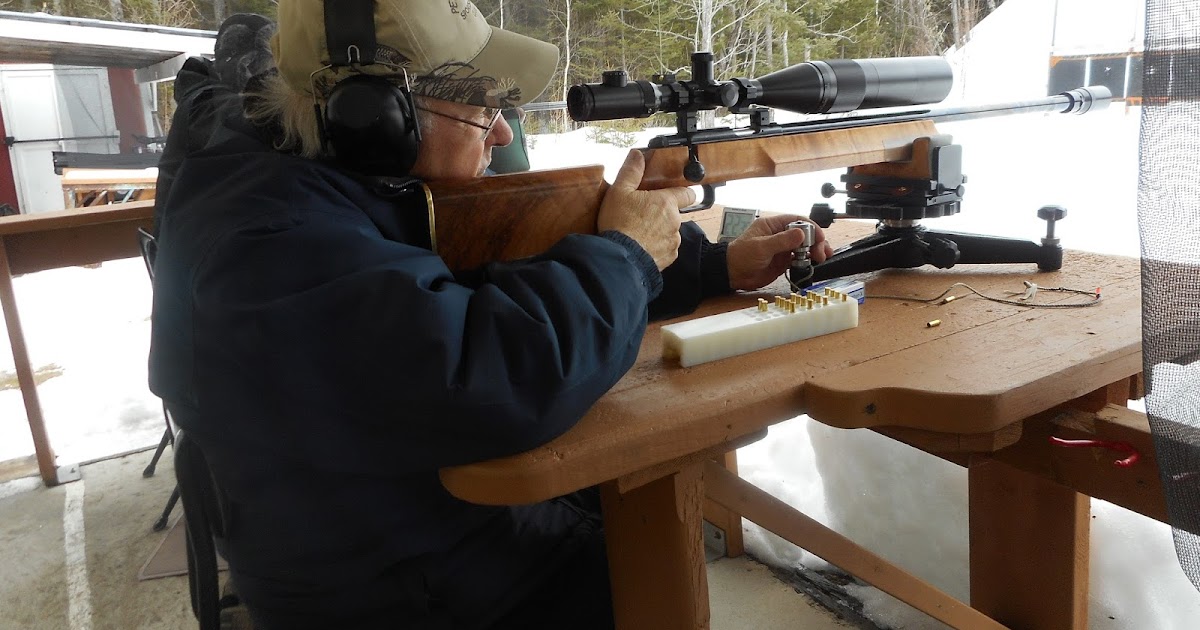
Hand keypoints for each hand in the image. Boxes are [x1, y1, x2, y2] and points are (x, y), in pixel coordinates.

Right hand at [597, 151, 692, 269]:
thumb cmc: (619, 224)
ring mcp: (673, 241)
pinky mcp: (668, 258)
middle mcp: (675, 221)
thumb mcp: (619, 192)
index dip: (681, 192)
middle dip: (662, 213)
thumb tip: (638, 155)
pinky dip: (656, 247)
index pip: (688, 193)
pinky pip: (666, 249)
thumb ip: (631, 171)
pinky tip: (641, 246)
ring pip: (670, 232)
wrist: (619, 258)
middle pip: (675, 213)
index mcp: (667, 202)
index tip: (673, 193)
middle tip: (642, 214)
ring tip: (639, 233)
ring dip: (659, 231)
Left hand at [726, 214, 833, 290]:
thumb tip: (802, 234)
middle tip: (821, 253)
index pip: (797, 221)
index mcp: (773, 225)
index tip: (820, 238)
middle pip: (804, 234)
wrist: (732, 274)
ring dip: (815, 251)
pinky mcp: (783, 261)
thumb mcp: (761, 247)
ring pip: (804, 246)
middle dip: (816, 241)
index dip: (811, 228)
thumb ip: (781, 241)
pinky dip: (809, 260)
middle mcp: (780, 235)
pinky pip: (800, 259)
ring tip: (822, 258)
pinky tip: (815, 264)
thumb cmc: (741, 256)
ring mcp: (783, 248)